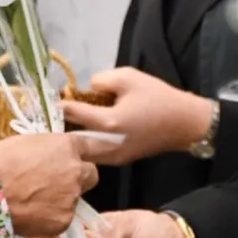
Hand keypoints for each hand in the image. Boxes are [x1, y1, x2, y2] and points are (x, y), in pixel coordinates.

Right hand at [0, 132, 100, 237]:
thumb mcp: (25, 144)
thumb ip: (47, 151)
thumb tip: (50, 158)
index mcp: (66, 146)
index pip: (90, 147)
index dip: (79, 156)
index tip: (75, 160)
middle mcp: (76, 170)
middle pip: (90, 175)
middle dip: (77, 179)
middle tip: (54, 184)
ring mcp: (71, 197)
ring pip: (75, 199)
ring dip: (61, 199)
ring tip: (32, 201)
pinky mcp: (63, 220)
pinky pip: (62, 219)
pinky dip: (50, 218)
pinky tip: (30, 214)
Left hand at [61, 67, 213, 164]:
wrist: (185, 124)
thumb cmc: (158, 98)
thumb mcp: (129, 77)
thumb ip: (102, 80)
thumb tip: (88, 89)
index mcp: (108, 123)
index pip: (74, 113)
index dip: (61, 104)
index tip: (52, 97)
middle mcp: (106, 145)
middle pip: (72, 138)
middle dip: (62, 126)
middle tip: (53, 114)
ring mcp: (113, 157)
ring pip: (82, 150)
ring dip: (73, 138)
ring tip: (67, 123)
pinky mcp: (120, 160)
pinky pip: (95, 154)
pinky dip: (86, 143)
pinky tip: (87, 131)